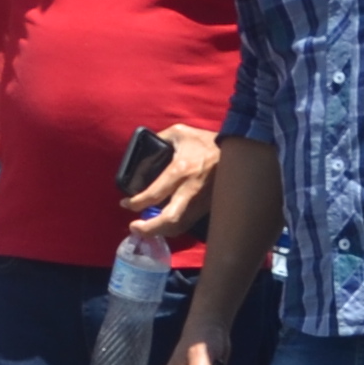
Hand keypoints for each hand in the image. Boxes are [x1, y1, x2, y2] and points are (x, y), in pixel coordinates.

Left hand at [118, 125, 222, 247]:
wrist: (237, 152)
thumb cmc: (206, 141)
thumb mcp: (180, 133)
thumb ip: (160, 138)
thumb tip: (145, 146)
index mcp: (181, 170)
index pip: (154, 194)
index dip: (136, 202)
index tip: (125, 203)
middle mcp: (190, 191)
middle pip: (168, 219)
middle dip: (149, 228)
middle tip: (134, 228)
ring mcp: (200, 202)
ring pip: (179, 226)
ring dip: (160, 232)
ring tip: (145, 229)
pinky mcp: (206, 207)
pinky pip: (186, 224)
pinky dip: (172, 228)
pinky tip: (162, 225)